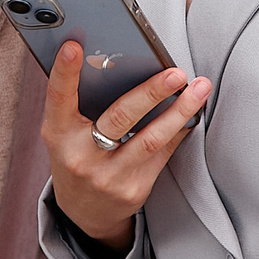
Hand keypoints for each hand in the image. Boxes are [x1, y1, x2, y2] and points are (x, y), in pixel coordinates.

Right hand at [40, 42, 211, 251]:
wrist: (84, 211)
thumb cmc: (78, 156)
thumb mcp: (66, 133)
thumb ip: (81, 103)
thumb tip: (116, 61)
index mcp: (59, 134)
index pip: (59, 98)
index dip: (64, 72)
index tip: (74, 47)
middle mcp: (81, 156)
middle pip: (119, 118)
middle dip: (151, 92)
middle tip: (175, 72)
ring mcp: (108, 176)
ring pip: (150, 139)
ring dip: (180, 111)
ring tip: (200, 88)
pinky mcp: (134, 189)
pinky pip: (163, 153)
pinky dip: (179, 129)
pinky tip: (193, 113)